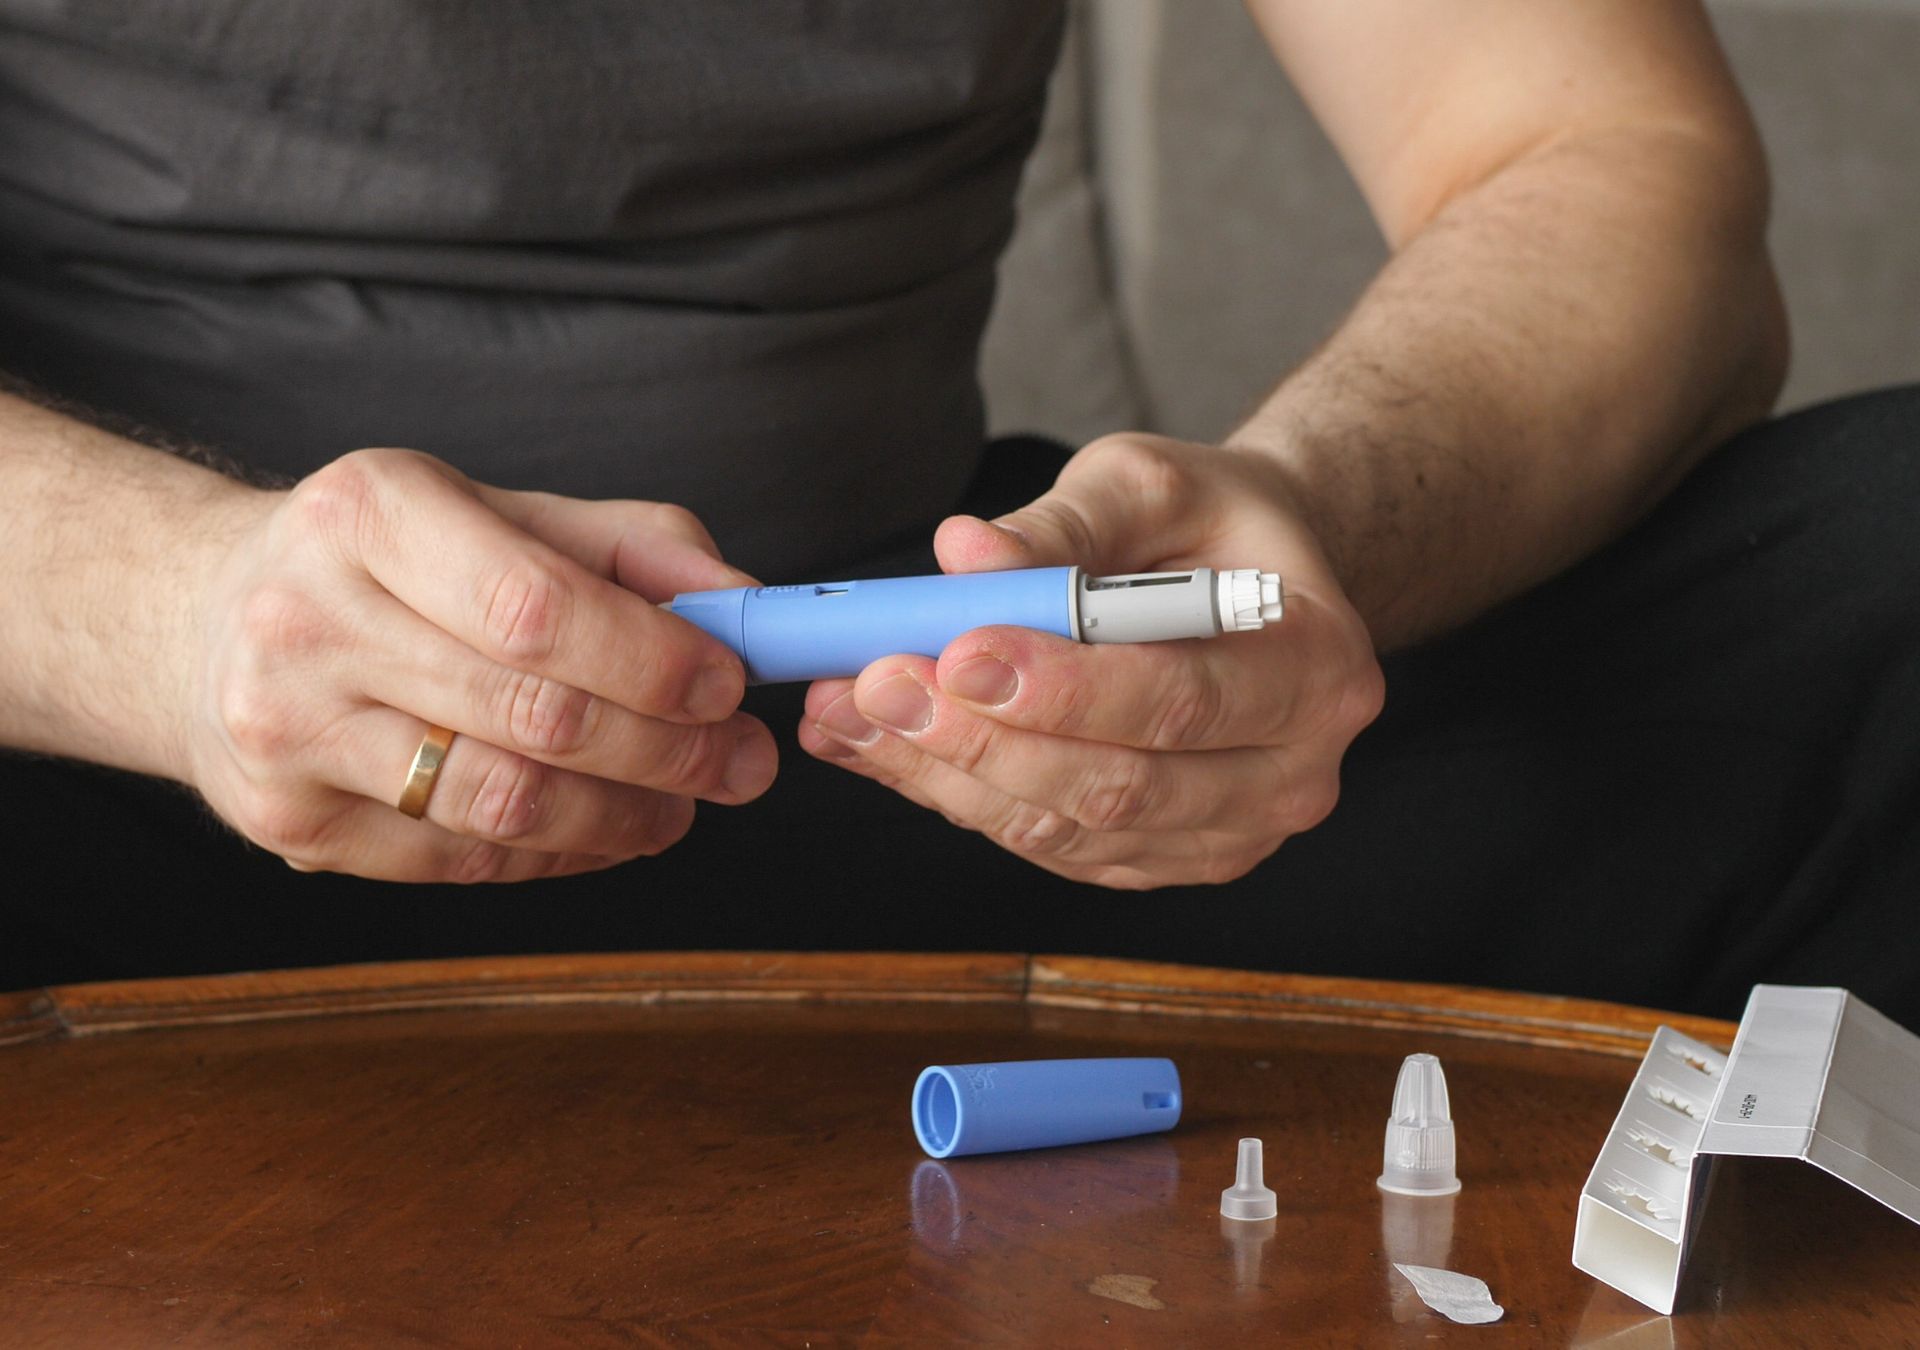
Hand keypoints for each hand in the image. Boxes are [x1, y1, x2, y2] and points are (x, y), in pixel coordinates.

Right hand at [182, 448, 774, 881]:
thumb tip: (748, 609)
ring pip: (502, 804)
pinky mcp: (289, 822)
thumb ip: (634, 550)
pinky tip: (602, 829)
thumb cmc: (392, 562)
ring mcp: (287, 731)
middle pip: (532, 714)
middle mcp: (309, 618)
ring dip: (624, 816)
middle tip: (741, 763)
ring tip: (683, 805)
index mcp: (369, 512)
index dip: (651, 660)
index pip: (536, 606)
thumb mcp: (501, 513)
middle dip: (667, 750)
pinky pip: (460, 860)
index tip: (730, 686)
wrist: (208, 621)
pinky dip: (557, 853)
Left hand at [798, 434, 1381, 887]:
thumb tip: (962, 555)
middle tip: (877, 682)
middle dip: (982, 739)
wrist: (1248, 583)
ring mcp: (1229, 833)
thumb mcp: (1149, 485)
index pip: (1183, 698)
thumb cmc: (1207, 523)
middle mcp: (1291, 773)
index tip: (958, 651)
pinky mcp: (1162, 859)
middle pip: (1121, 785)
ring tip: (850, 708)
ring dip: (947, 775)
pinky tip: (881, 742)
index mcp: (1318, 668)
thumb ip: (1062, 523)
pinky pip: (1049, 845)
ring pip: (1071, 830)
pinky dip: (956, 795)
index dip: (1065, 687)